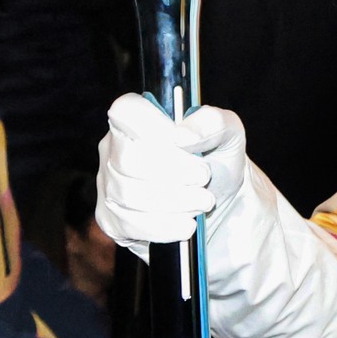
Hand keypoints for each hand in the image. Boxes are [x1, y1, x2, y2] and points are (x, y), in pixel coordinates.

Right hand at [96, 94, 246, 260]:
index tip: (186, 144)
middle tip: (203, 177)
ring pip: (128, 195)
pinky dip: (165, 226)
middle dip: (173, 172)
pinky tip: (187, 224)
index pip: (125, 110)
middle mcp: (114, 148)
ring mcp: (107, 185)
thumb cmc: (217, 160)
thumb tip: (181, 135)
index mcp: (137, 117)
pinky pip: (129, 224)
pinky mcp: (110, 220)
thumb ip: (213, 123)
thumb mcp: (229, 134)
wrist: (219, 203)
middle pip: (127, 159)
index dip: (154, 128)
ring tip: (203, 201)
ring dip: (175, 201)